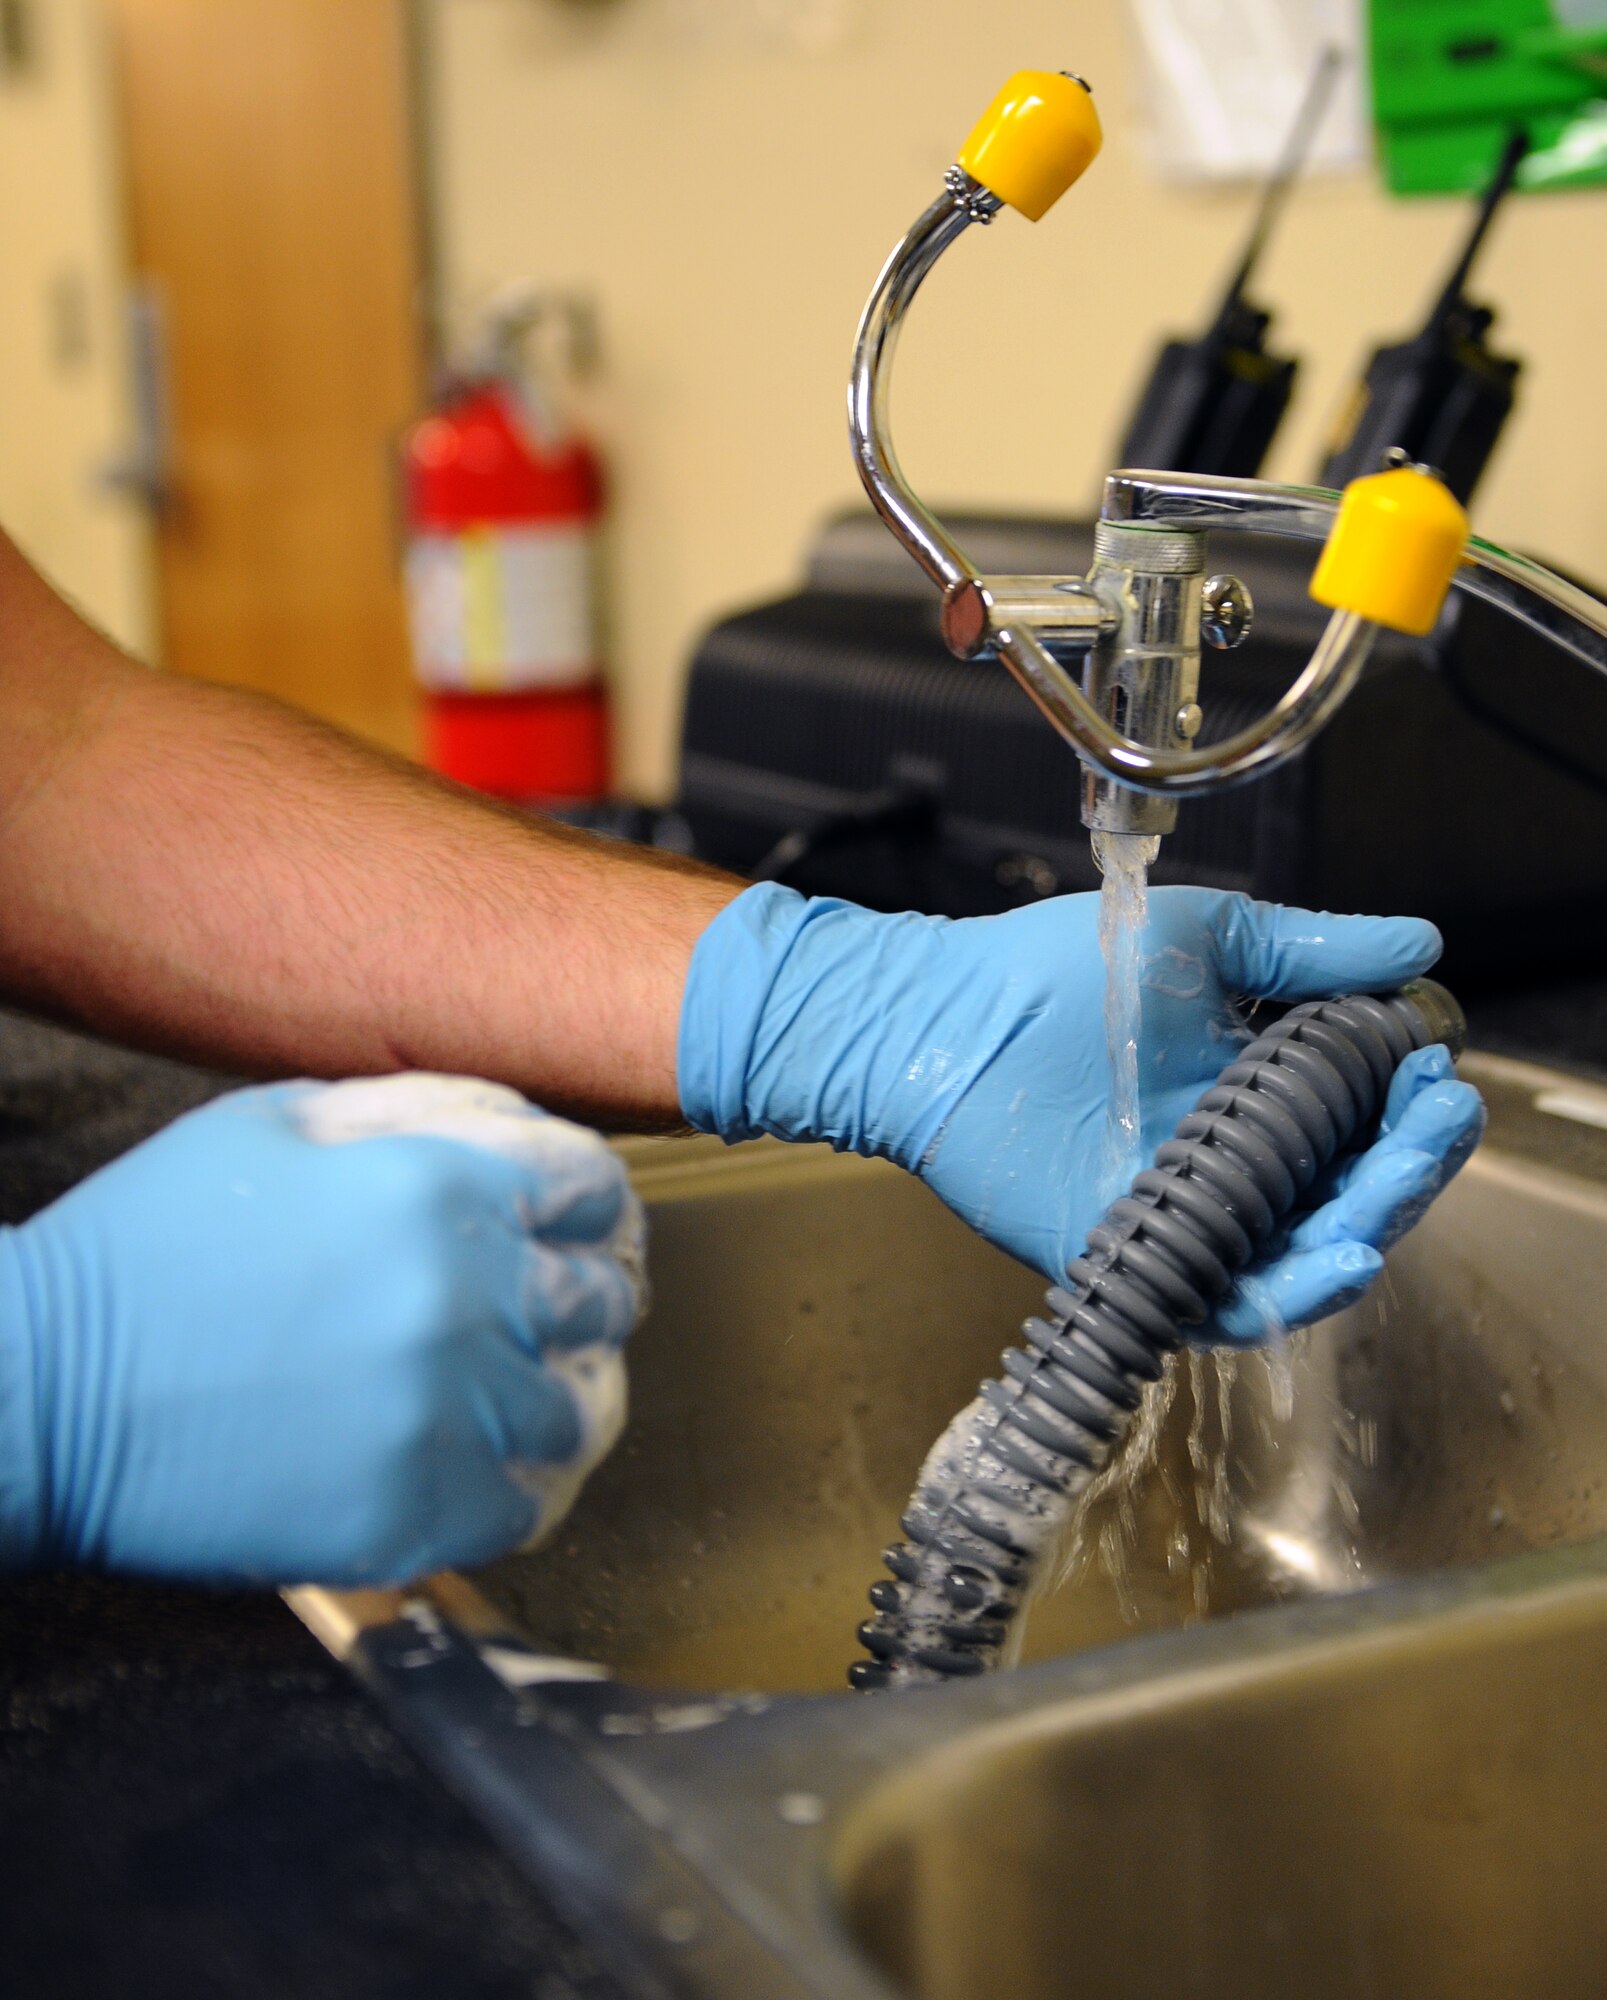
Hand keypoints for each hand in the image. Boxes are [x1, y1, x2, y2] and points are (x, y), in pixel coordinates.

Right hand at [0, 1074, 642, 1583]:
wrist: (45, 1391)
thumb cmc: (148, 1245)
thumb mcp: (271, 1121)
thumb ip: (405, 1111)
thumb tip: (507, 1132)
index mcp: (439, 1188)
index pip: (594, 1189)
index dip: (593, 1205)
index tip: (579, 1227)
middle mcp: (465, 1299)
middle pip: (604, 1298)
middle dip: (587, 1293)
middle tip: (553, 1312)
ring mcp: (447, 1416)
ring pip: (577, 1410)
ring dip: (555, 1395)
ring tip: (514, 1394)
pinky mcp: (413, 1515)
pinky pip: (526, 1506)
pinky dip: (516, 1484)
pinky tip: (478, 1463)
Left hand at [678, 883, 1482, 1337]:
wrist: (948, 1015)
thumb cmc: (1060, 968)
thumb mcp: (1206, 939)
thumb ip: (1311, 950)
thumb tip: (1424, 947)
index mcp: (1259, 1092)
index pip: (1368, 1120)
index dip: (1416, 1106)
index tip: (1438, 1071)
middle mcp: (1234, 1164)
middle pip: (1354, 1194)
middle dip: (1412, 1166)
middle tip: (1438, 1122)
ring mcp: (1189, 1218)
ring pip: (1309, 1256)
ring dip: (1369, 1229)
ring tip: (1396, 1190)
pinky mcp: (1139, 1262)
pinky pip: (1231, 1302)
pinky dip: (1293, 1291)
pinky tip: (1340, 1257)